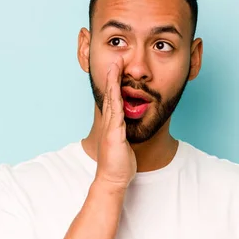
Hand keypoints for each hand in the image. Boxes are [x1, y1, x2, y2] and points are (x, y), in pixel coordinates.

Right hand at [94, 56, 136, 191]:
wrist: (112, 180)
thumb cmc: (119, 166)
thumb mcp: (124, 145)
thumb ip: (126, 134)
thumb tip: (129, 128)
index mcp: (112, 124)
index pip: (113, 98)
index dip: (115, 82)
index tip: (119, 67)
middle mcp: (109, 123)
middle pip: (110, 93)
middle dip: (113, 75)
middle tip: (117, 57)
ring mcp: (110, 127)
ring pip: (111, 98)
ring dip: (113, 80)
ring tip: (116, 64)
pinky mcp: (114, 133)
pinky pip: (115, 111)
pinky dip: (115, 97)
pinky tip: (116, 86)